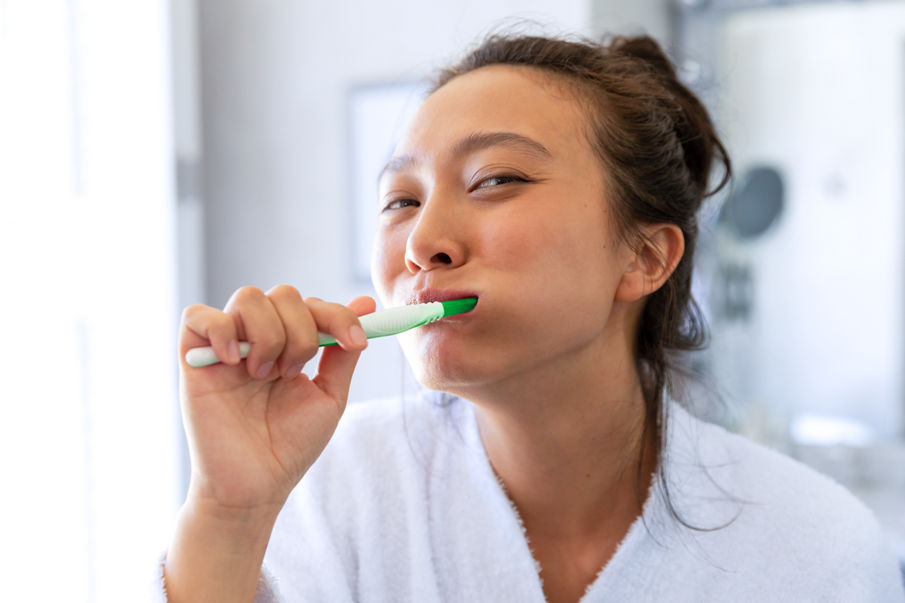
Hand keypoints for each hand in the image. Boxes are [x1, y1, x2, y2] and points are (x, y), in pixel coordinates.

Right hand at [178, 285, 375, 514]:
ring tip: (264, 375)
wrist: (255, 486)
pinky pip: (198, 316)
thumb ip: (343, 351)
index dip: (338, 315)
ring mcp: (225, 346)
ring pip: (247, 297)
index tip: (356, 342)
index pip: (312, 304)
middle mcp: (257, 338)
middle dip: (301, 331)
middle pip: (282, 294)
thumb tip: (366, 305)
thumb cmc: (289, 446)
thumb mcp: (328, 395)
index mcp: (289, 344)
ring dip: (268, 334)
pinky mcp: (193, 358)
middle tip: (293, 373)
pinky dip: (221, 330)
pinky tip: (235, 362)